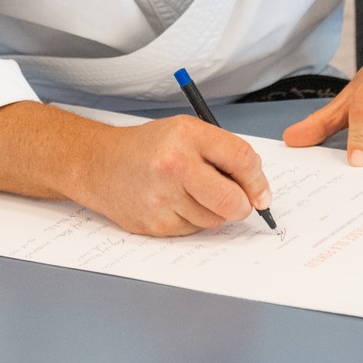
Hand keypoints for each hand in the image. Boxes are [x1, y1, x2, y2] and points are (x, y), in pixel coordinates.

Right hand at [78, 116, 272, 236]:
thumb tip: (258, 190)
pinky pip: (193, 231)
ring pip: (215, 220)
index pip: (242, 159)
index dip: (258, 181)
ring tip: (190, 193)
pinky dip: (191, 221)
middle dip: (242, 205)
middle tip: (237, 201)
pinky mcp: (156, 224)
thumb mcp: (187, 132)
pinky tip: (173, 203)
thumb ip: (223, 153)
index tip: (261, 192)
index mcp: (187, 135)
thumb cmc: (148, 147)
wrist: (100, 165)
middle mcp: (175, 166)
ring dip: (213, 212)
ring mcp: (163, 198)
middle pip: (233, 201)